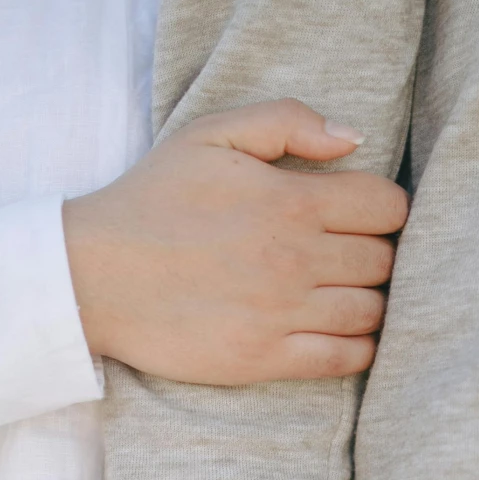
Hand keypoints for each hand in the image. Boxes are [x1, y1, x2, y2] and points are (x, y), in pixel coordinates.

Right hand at [63, 99, 408, 384]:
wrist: (90, 275)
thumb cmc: (151, 199)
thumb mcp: (211, 134)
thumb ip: (286, 121)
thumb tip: (353, 139)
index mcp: (290, 201)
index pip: (388, 207)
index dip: (384, 209)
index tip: (359, 215)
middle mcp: (295, 258)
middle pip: (384, 261)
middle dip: (374, 254)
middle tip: (345, 255)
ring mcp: (282, 313)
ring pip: (373, 311)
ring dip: (368, 301)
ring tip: (340, 292)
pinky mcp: (265, 358)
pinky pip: (347, 359)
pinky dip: (358, 346)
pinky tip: (337, 331)